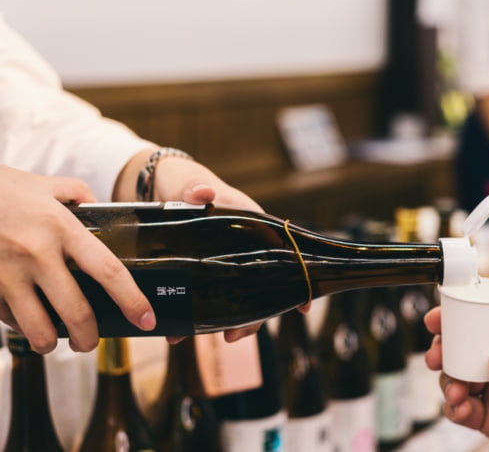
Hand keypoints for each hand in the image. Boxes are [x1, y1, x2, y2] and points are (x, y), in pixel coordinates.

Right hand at [0, 165, 154, 352]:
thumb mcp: (44, 184)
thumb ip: (77, 194)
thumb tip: (98, 208)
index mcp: (62, 226)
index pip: (108, 271)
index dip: (132, 300)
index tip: (146, 319)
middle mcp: (37, 252)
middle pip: (77, 312)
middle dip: (90, 338)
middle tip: (91, 342)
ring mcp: (6, 273)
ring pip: (39, 329)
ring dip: (51, 342)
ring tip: (54, 340)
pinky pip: (8, 319)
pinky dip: (20, 325)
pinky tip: (25, 319)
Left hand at [130, 153, 294, 342]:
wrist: (155, 187)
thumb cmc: (183, 180)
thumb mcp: (189, 182)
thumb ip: (195, 187)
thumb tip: (202, 193)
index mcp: (249, 224)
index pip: (282, 252)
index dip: (294, 280)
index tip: (303, 305)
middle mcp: (241, 246)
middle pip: (259, 285)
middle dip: (254, 315)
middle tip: (235, 336)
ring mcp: (220, 261)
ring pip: (234, 296)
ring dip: (226, 321)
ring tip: (213, 338)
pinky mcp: (198, 270)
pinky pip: (203, 297)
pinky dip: (194, 317)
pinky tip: (178, 333)